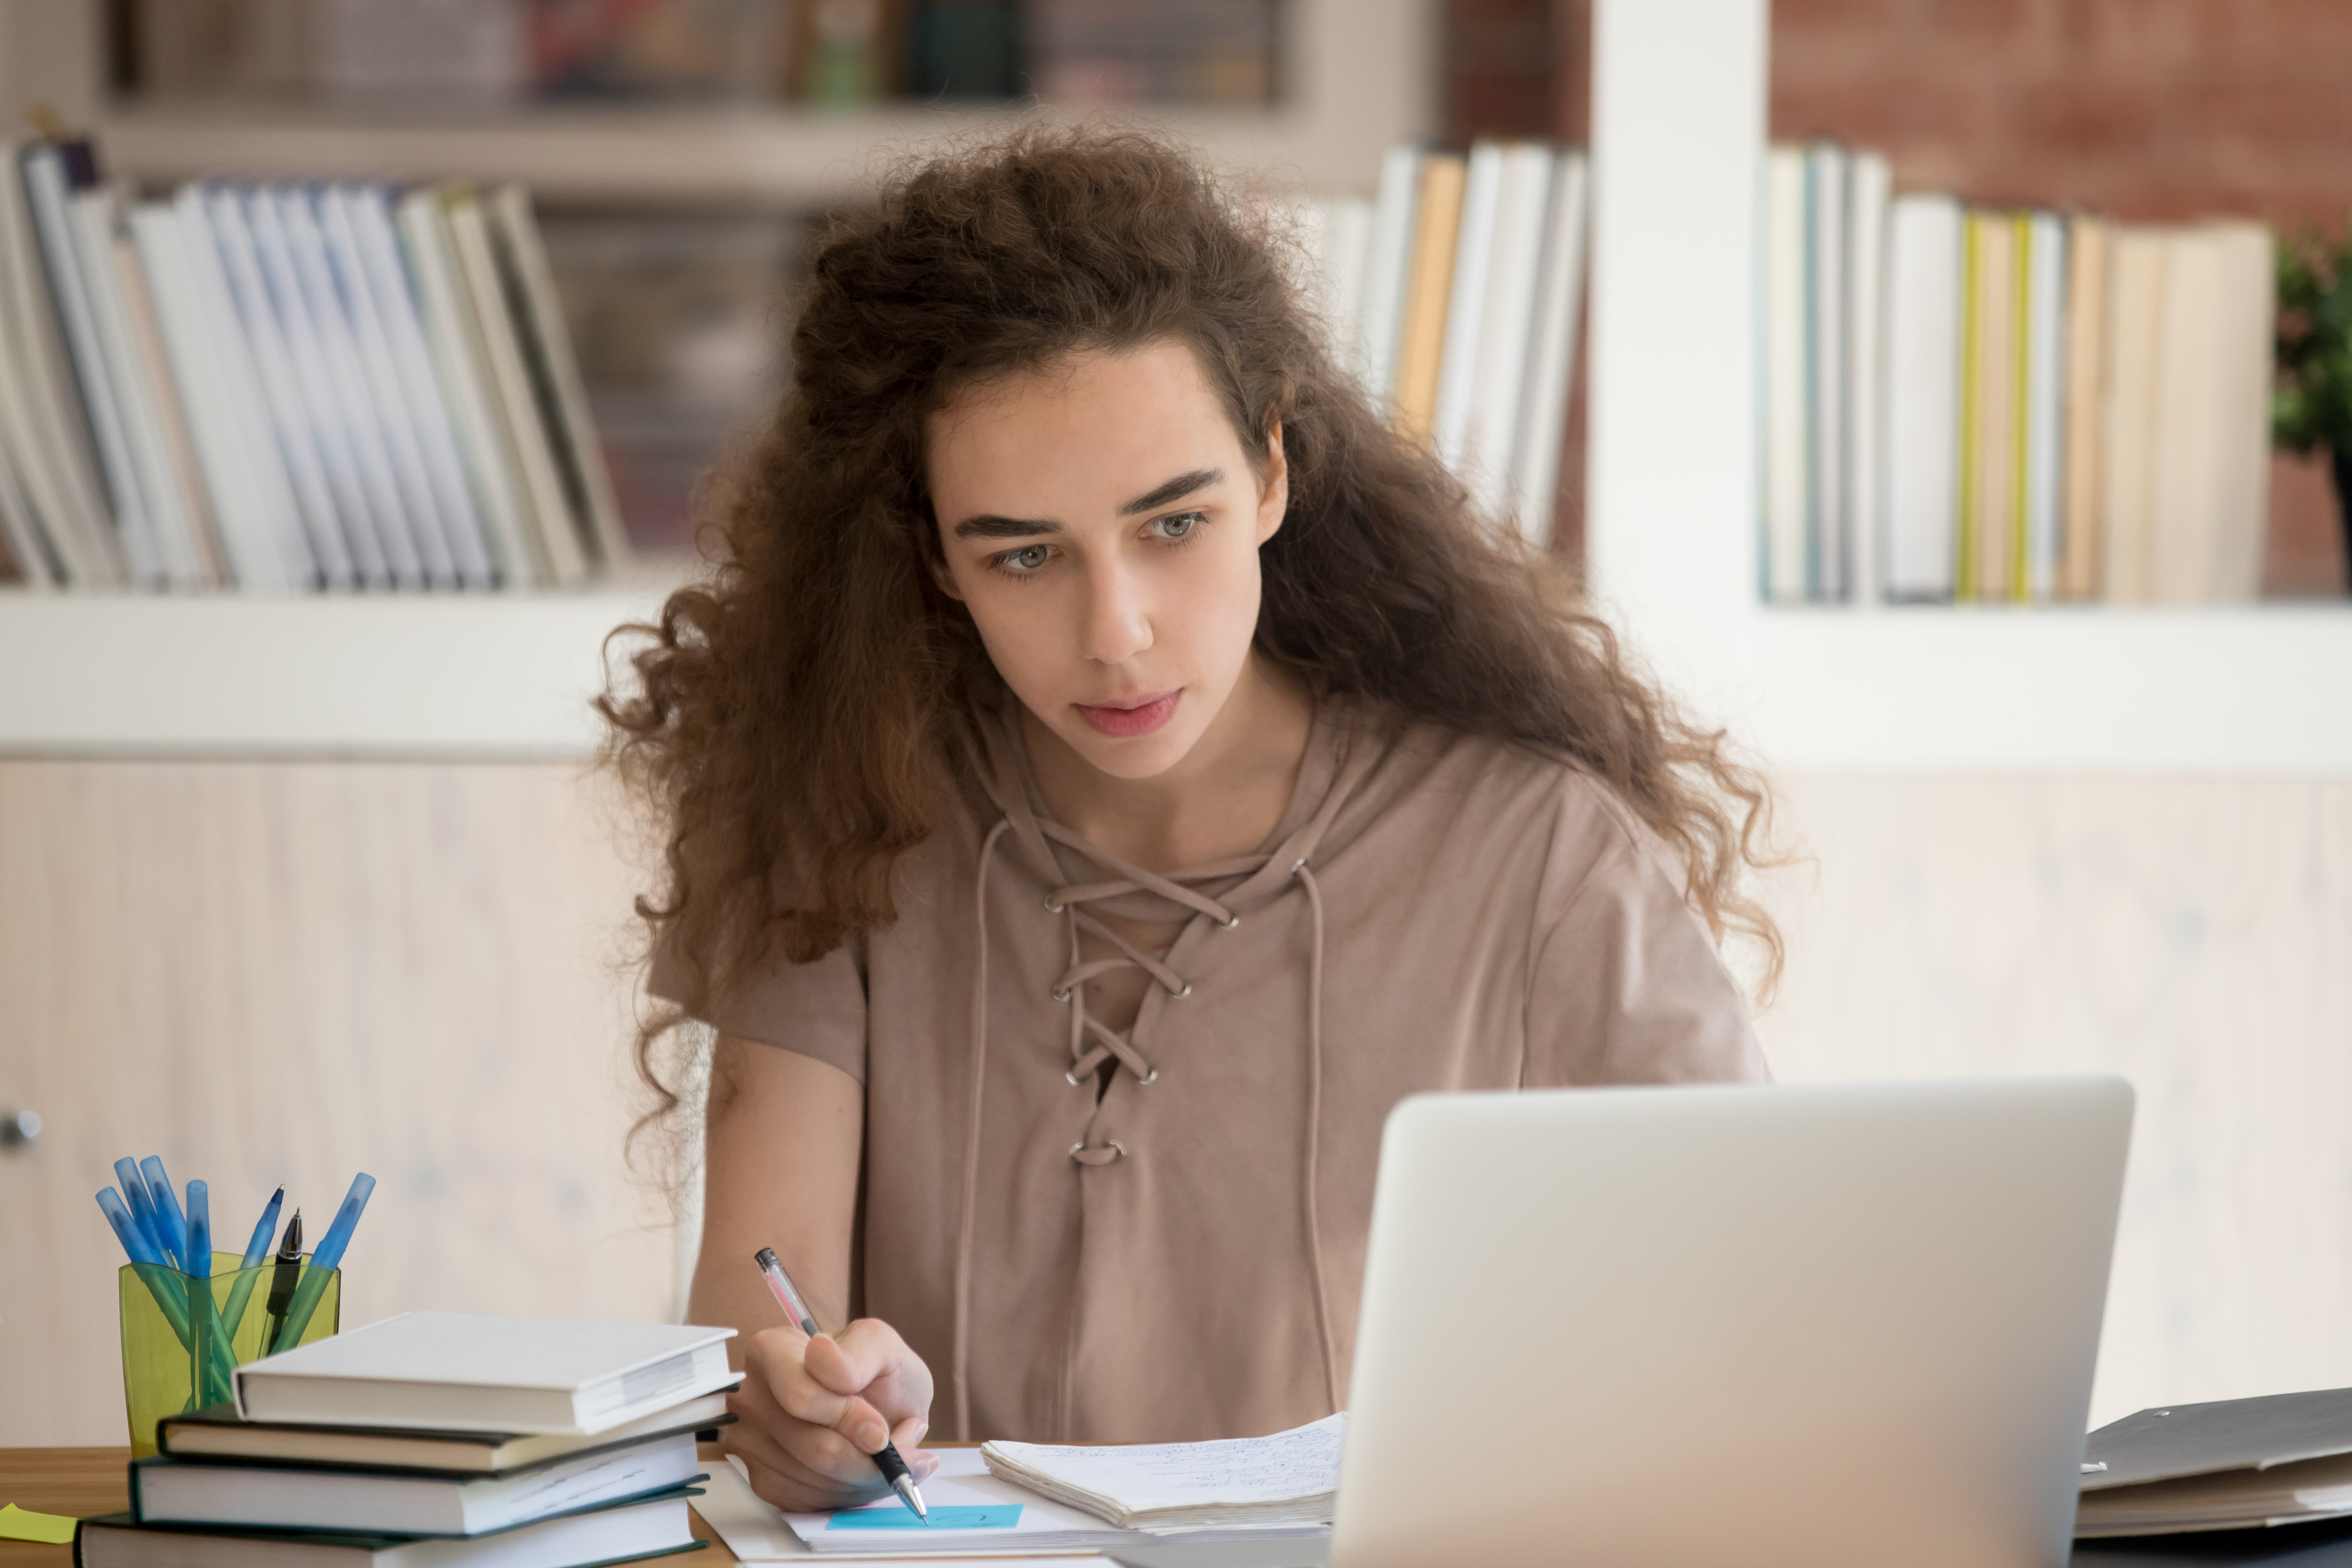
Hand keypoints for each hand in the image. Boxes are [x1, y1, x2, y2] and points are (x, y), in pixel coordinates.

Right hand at [725, 1318, 940, 1512]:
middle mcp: (749, 1399)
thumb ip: (859, 1353)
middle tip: (898, 1443)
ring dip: (867, 1474)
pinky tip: (864, 1465)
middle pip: (816, 1448)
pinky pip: (815, 1500)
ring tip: (888, 1452)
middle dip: (869, 1455)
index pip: (801, 1397)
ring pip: (819, 1479)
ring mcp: (751, 1444)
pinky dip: (852, 1490)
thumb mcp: (882, 1345)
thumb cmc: (875, 1370)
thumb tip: (823, 1356)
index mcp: (769, 1351)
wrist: (878, 1402)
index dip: (849, 1417)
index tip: (879, 1426)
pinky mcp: (765, 1481)